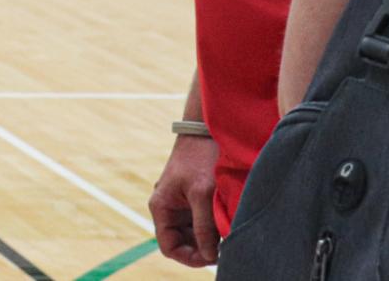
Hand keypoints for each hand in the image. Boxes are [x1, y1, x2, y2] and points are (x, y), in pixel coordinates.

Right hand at [148, 134, 219, 265]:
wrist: (207, 130)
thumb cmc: (201, 158)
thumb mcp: (202, 194)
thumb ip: (205, 227)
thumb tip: (210, 257)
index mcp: (161, 207)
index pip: (169, 247)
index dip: (189, 257)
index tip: (212, 257)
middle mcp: (169, 208)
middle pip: (183, 243)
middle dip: (202, 248)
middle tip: (224, 248)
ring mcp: (182, 204)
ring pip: (195, 234)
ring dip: (210, 238)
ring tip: (227, 232)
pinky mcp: (195, 199)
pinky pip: (203, 222)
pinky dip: (215, 227)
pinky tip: (227, 221)